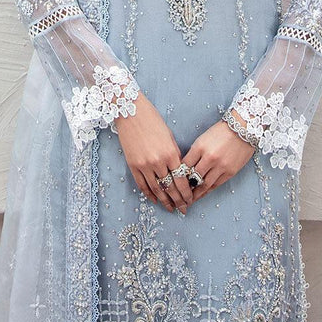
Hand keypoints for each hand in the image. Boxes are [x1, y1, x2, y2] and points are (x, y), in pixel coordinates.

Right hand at [115, 92, 193, 214]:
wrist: (131, 111)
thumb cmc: (152, 120)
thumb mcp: (169, 136)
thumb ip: (174, 154)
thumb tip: (179, 171)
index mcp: (170, 153)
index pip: (181, 179)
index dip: (186, 192)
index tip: (190, 200)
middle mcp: (158, 162)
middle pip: (171, 187)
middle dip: (178, 200)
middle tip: (184, 209)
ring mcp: (144, 165)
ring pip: (157, 189)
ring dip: (165, 201)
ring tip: (171, 209)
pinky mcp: (133, 166)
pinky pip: (142, 185)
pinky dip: (149, 195)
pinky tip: (155, 200)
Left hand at [181, 112, 255, 203]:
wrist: (243, 128)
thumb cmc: (221, 131)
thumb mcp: (203, 138)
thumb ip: (195, 153)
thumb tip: (186, 168)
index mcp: (200, 147)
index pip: (184, 166)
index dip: (178, 176)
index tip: (174, 183)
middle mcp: (209, 158)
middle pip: (193, 178)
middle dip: (185, 188)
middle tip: (179, 196)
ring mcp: (221, 166)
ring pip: (204, 185)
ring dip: (195, 194)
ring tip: (189, 200)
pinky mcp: (230, 172)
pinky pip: (216, 185)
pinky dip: (207, 191)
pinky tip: (202, 194)